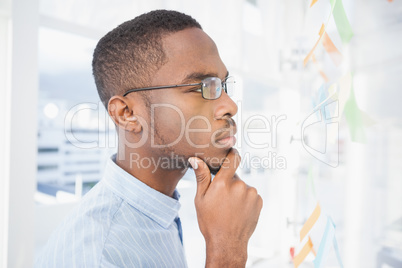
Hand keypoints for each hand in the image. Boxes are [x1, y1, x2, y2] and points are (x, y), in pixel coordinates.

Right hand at [188, 149, 262, 266]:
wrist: (227, 243)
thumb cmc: (210, 221)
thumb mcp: (201, 199)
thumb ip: (202, 176)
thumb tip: (195, 159)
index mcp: (223, 183)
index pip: (232, 158)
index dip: (232, 153)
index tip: (231, 152)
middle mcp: (239, 185)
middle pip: (234, 176)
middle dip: (228, 182)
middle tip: (221, 198)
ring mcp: (251, 193)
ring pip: (242, 186)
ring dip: (237, 192)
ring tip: (230, 207)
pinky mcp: (259, 201)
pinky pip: (250, 194)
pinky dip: (245, 199)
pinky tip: (238, 210)